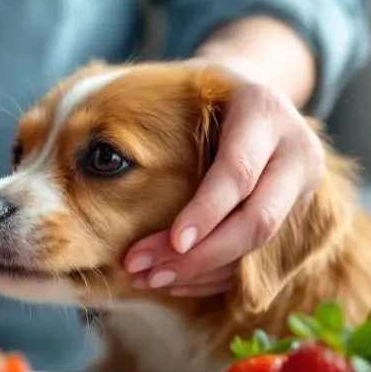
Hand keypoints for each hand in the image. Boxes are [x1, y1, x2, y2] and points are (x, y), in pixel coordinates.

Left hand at [122, 62, 323, 295]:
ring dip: (202, 270)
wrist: (242, 99)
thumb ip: (136, 119)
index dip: (205, 211)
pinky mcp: (298, 216)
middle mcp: (295, 147)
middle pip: (258, 220)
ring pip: (261, 247)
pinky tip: (175, 281)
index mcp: (262, 107)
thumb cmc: (190, 99)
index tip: (171, 241)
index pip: (237, 171)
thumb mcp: (175, 90)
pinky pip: (261, 260)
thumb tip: (68, 143)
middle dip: (200, 254)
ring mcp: (303, 185)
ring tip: (150, 278)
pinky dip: (216, 276)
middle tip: (144, 270)